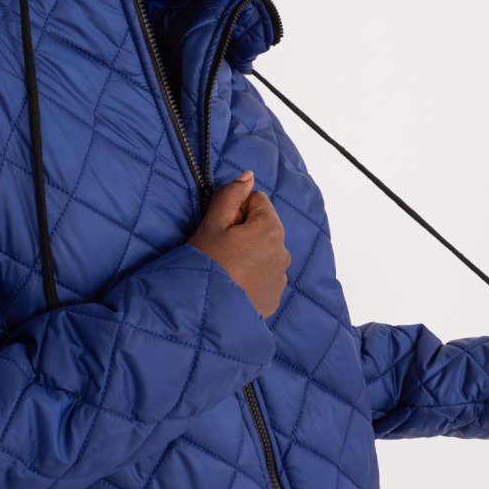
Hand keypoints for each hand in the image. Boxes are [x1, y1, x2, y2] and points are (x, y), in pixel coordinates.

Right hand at [187, 170, 290, 318]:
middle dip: (244, 230)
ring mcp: (280, 277)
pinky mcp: (274, 296)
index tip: (221, 228)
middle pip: (263, 226)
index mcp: (271, 229)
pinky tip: (233, 283)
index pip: (257, 201)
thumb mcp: (211, 224)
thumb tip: (248, 176)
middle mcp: (283, 252)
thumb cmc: (205, 264)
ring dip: (249, 252)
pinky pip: (265, 275)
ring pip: (265, 250)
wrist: (204, 312)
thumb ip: (230, 195)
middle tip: (220, 248)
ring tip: (225, 268)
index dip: (235, 210)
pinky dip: (253, 274)